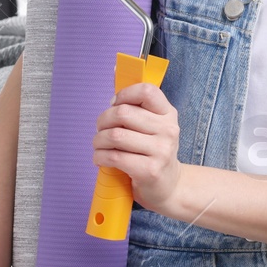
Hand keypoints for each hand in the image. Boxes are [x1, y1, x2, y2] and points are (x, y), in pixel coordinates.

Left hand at [93, 81, 182, 215]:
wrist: (169, 187)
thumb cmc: (153, 153)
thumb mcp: (153, 127)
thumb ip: (137, 107)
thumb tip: (114, 79)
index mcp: (168, 114)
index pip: (146, 91)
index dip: (124, 94)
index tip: (114, 104)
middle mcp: (168, 130)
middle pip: (123, 113)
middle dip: (103, 121)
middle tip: (100, 129)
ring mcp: (161, 151)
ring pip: (116, 136)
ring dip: (98, 141)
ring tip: (99, 146)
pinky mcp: (149, 170)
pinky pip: (114, 157)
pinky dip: (100, 157)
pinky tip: (101, 159)